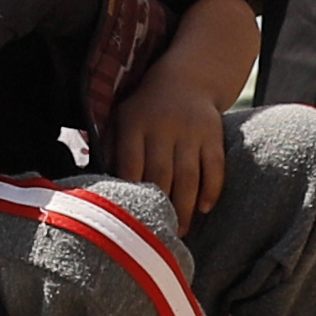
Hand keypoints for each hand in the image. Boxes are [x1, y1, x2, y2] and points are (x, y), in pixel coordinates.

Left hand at [109, 83, 229, 221]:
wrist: (187, 79)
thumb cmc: (146, 110)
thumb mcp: (121, 119)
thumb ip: (109, 149)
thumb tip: (100, 187)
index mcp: (135, 124)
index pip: (130, 164)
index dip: (132, 194)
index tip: (130, 221)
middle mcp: (163, 127)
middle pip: (161, 174)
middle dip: (160, 208)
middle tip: (158, 235)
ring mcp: (191, 130)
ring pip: (189, 175)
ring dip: (185, 207)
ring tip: (181, 231)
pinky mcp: (214, 134)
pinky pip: (215, 166)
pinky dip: (211, 190)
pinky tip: (204, 209)